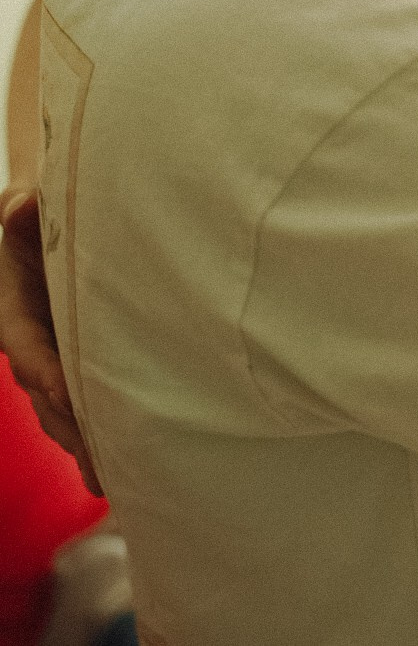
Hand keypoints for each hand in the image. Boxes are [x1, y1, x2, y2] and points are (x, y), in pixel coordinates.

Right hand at [0, 187, 101, 494]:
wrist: (48, 241)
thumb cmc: (38, 225)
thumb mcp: (22, 212)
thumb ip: (18, 211)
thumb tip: (21, 206)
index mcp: (17, 317)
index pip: (27, 348)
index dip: (42, 370)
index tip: (61, 389)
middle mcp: (36, 351)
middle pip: (49, 398)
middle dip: (72, 427)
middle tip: (98, 457)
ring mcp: (59, 370)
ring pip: (68, 416)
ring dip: (88, 445)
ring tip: (113, 477)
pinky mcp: (85, 378)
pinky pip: (91, 412)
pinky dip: (106, 440)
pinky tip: (134, 471)